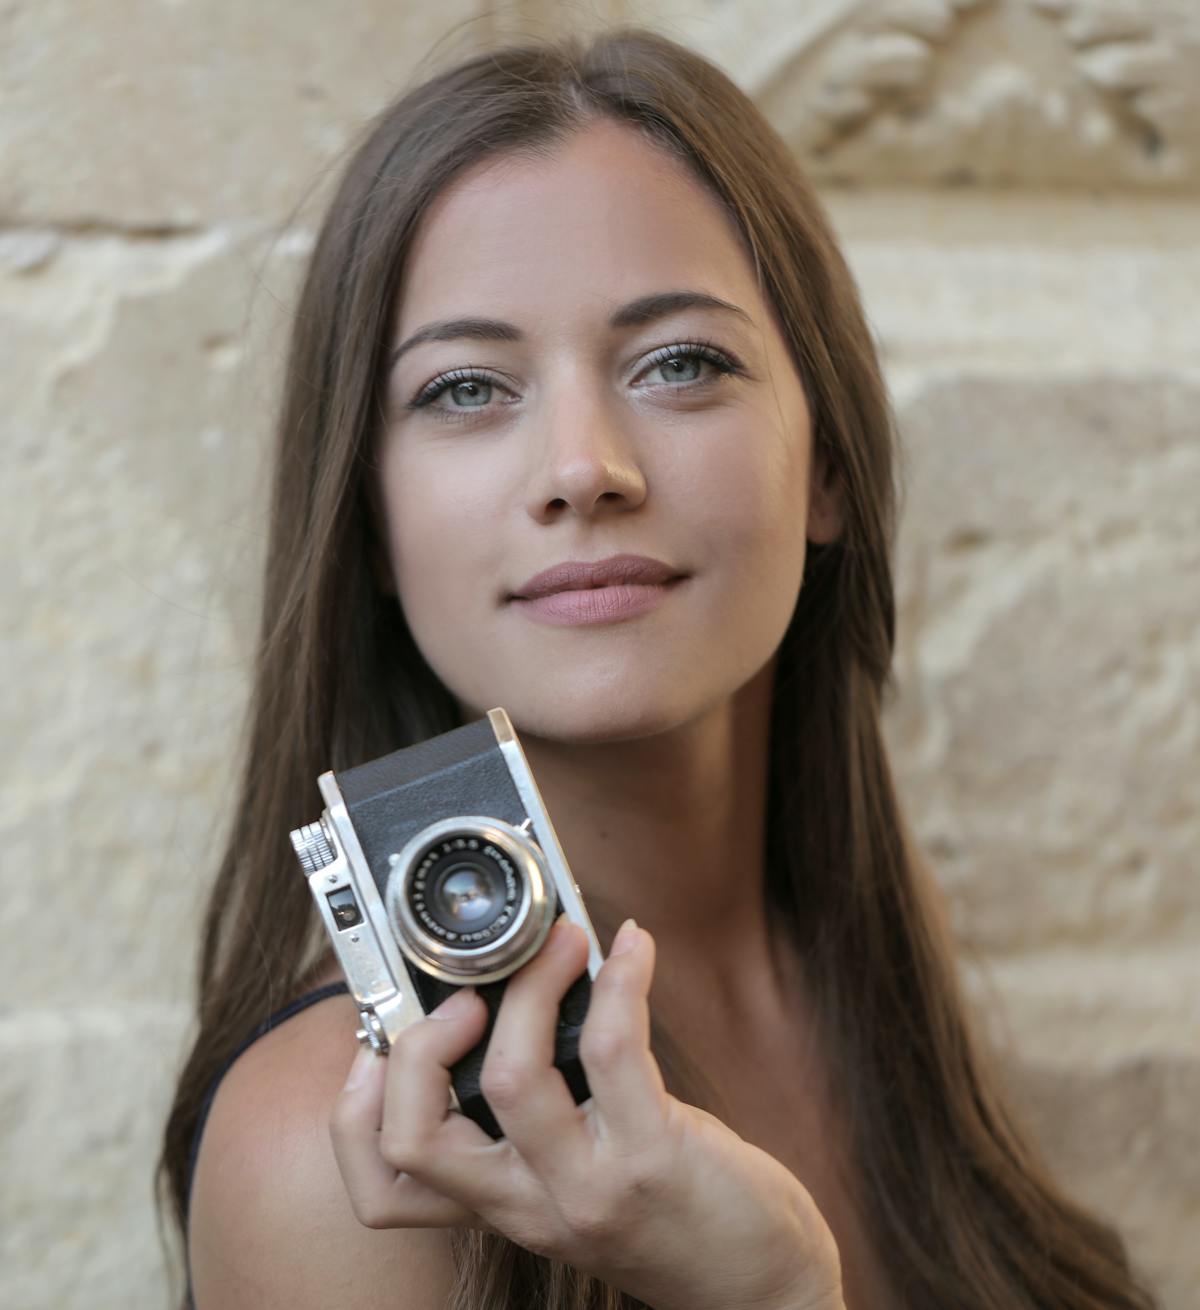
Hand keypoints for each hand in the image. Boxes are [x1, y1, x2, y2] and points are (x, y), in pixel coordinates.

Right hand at [330, 916, 843, 1309]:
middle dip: (417, 1045)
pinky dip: (619, 981)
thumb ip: (534, 1115)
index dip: (354, 1108)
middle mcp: (527, 1204)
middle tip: (464, 994)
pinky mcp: (650, 1157)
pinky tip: (634, 949)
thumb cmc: (666, 1213)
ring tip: (562, 941)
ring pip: (511, 1079)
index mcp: (498, 1202)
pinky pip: (612, 1049)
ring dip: (531, 985)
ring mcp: (585, 1185)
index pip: (383, 1186)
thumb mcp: (572, 1179)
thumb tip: (512, 994)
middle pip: (416, 1136)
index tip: (377, 1036)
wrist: (755, 1284)